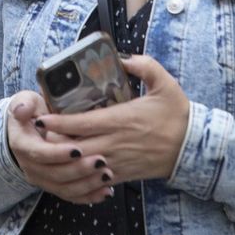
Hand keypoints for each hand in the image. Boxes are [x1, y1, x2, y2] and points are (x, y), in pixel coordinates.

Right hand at [4, 90, 112, 204]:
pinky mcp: (53, 186)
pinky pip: (71, 196)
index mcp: (22, 145)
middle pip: (54, 174)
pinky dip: (89, 196)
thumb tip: (22, 110)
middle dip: (79, 170)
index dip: (58, 154)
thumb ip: (24, 103)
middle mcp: (29, 166)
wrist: (29, 129)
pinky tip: (106, 191)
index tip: (78, 149)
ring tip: (106, 174)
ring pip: (64, 189)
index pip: (39, 153)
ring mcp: (41, 179)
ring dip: (87, 184)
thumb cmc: (32, 112)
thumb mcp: (26, 101)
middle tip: (101, 161)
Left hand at [36, 55, 191, 182]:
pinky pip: (96, 178)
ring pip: (82, 164)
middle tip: (39, 133)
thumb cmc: (178, 115)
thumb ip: (143, 65)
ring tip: (49, 148)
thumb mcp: (164, 83)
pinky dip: (81, 173)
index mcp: (121, 119)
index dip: (57, 122)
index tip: (41, 117)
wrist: (195, 148)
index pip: (80, 123)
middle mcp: (116, 142)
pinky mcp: (124, 174)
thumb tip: (123, 57)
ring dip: (64, 158)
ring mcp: (119, 160)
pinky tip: (72, 165)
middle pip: (74, 146)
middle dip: (53, 142)